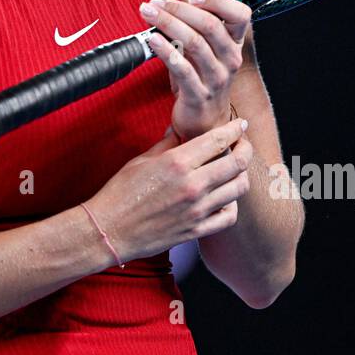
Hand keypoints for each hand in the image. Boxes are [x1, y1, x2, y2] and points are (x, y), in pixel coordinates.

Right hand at [84, 120, 251, 265]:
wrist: (109, 230)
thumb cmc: (120, 192)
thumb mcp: (142, 160)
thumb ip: (167, 144)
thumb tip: (181, 129)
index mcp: (177, 162)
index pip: (218, 140)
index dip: (235, 129)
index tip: (240, 124)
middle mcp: (192, 185)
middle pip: (237, 162)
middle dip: (245, 149)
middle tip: (243, 144)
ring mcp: (196, 210)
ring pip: (238, 188)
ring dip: (242, 175)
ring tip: (236, 170)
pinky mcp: (196, 230)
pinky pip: (228, 217)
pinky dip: (233, 205)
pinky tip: (225, 198)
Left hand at [138, 0, 251, 139]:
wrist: (204, 123)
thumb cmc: (201, 81)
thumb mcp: (204, 53)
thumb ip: (194, 30)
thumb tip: (167, 6)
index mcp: (234, 45)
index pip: (239, 15)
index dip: (217, 1)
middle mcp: (230, 59)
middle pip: (210, 25)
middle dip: (179, 9)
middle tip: (155, 3)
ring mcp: (217, 78)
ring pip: (195, 43)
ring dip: (168, 24)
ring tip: (149, 15)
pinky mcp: (200, 94)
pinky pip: (183, 68)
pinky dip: (166, 50)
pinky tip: (152, 40)